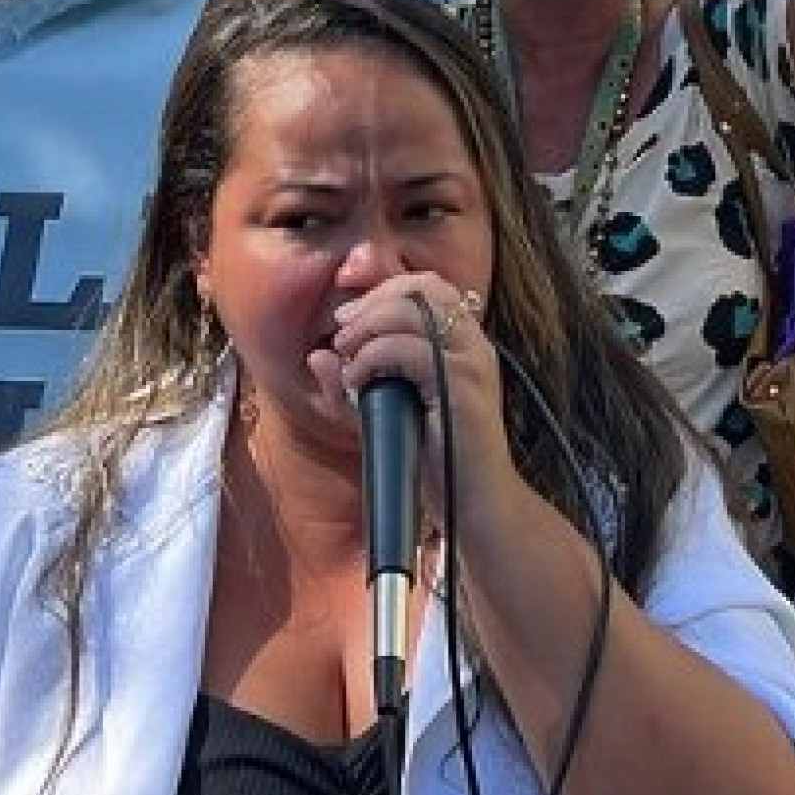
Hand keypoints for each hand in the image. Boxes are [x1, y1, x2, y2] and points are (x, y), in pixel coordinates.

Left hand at [311, 275, 512, 532]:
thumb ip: (353, 386)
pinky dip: (373, 356)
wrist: (477, 508)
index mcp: (465, 344)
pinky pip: (409, 350)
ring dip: (368, 325)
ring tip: (347, 353)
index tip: (350, 318)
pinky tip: (358, 378)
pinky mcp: (461, 387)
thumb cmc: (438, 463)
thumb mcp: (386, 415)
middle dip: (371, 303)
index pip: (429, 286)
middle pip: (420, 289)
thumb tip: (317, 356)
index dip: (385, 290)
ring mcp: (471, 363)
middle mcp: (473, 344)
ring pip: (413, 310)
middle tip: (342, 332)